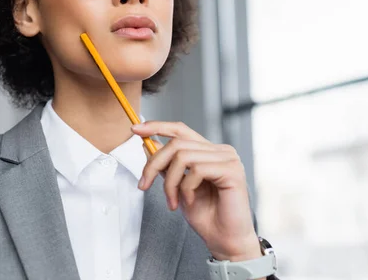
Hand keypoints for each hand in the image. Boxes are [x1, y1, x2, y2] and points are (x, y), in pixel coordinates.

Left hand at [131, 121, 261, 261]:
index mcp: (209, 152)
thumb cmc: (207, 217)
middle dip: (154, 164)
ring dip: (170, 183)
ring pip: (183, 156)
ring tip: (172, 202)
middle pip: (177, 143)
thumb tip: (148, 145)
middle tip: (144, 185)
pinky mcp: (232, 170)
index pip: (181, 130)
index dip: (157, 126)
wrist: (225, 241)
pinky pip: (197, 170)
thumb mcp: (178, 187)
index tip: (135, 129)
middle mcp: (221, 151)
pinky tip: (190, 201)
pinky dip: (186, 188)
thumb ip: (168, 166)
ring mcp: (228, 159)